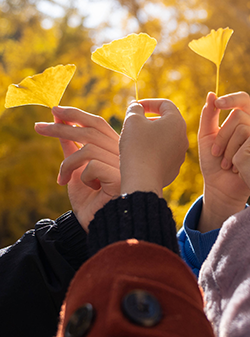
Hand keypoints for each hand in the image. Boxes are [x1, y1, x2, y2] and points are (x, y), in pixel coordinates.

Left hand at [35, 106, 120, 230]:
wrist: (97, 225)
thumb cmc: (90, 199)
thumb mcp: (76, 169)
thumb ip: (71, 146)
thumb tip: (59, 124)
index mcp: (115, 149)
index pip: (98, 123)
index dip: (77, 114)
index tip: (55, 111)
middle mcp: (123, 154)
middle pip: (91, 131)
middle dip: (61, 127)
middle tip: (38, 127)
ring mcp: (124, 165)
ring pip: (88, 149)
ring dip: (68, 164)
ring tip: (62, 179)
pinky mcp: (120, 177)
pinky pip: (92, 166)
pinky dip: (81, 177)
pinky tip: (87, 189)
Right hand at [119, 99, 187, 196]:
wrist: (142, 180)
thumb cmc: (137, 146)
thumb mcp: (132, 120)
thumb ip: (135, 109)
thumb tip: (137, 107)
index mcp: (177, 122)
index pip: (165, 104)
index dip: (149, 103)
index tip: (135, 107)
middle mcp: (183, 137)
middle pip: (168, 121)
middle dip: (150, 119)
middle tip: (135, 123)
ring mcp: (180, 154)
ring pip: (166, 138)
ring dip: (152, 135)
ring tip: (136, 140)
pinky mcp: (174, 167)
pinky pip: (164, 154)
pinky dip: (154, 151)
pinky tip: (141, 155)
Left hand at [197, 92, 249, 232]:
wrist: (219, 187)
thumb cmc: (212, 162)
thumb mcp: (206, 137)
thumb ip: (208, 116)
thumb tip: (212, 94)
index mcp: (239, 121)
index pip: (242, 100)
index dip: (232, 98)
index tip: (218, 104)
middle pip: (240, 116)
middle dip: (223, 136)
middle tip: (217, 154)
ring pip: (246, 130)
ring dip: (230, 149)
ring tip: (227, 165)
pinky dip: (238, 157)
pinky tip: (235, 169)